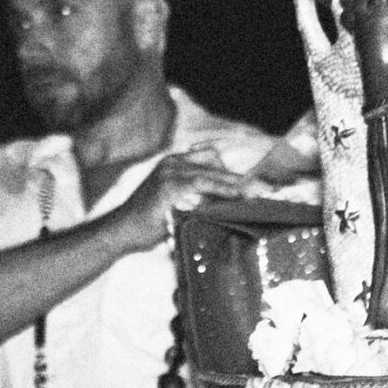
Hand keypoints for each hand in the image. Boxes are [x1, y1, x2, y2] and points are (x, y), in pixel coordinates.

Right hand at [107, 148, 253, 253]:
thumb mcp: (178, 205)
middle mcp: (173, 161)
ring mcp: (170, 170)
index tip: (255, 180)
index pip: (210, 156)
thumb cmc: (150, 223)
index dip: (233, 168)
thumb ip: (199, 199)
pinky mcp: (170, 183)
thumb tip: (229, 204)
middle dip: (240, 176)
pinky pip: (203, 182)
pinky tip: (239, 195)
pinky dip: (223, 188)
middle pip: (215, 160)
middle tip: (265, 188)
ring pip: (212, 171)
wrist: (122, 231)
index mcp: (174, 163)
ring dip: (236, 183)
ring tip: (258, 192)